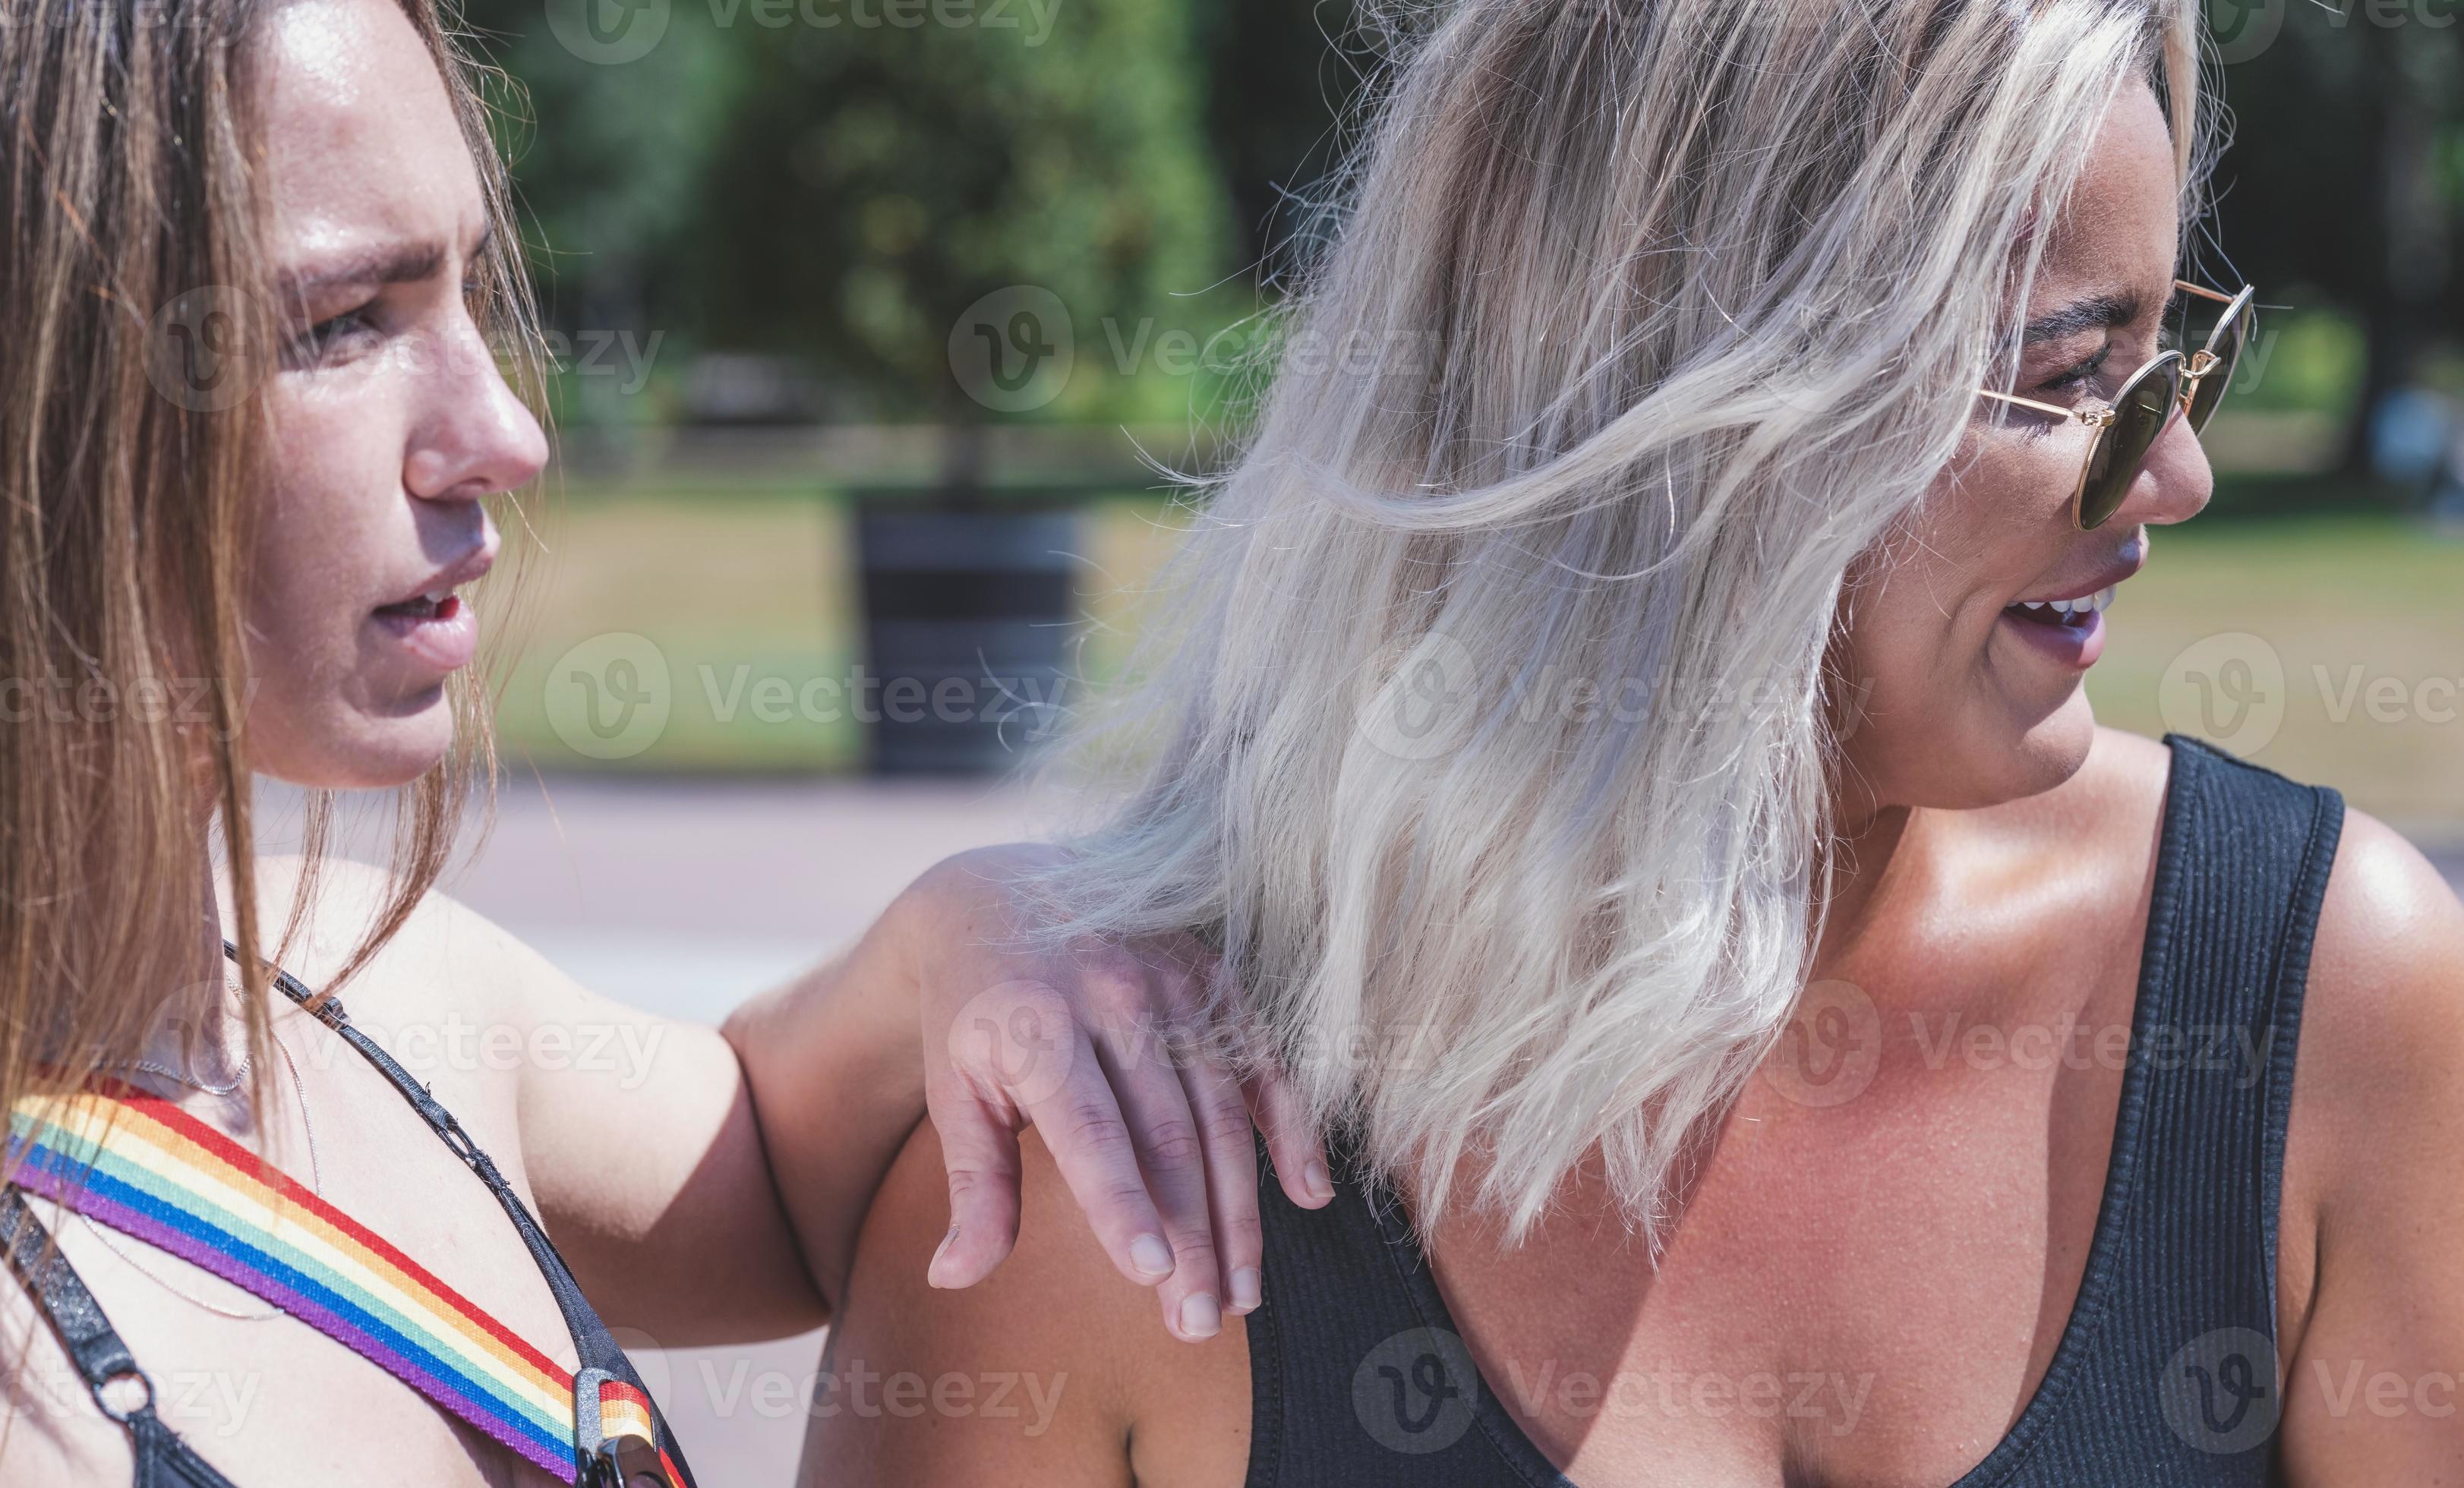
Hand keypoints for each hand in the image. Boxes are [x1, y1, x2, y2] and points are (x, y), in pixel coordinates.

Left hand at [906, 844, 1331, 1342]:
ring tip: (1240, 1295)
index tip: (1152, 1275)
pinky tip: (1309, 1195)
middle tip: (1199, 1321)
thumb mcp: (954, 1089)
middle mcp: (1112, 996)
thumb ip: (971, 1182)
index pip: (1090, 1128)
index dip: (1123, 1203)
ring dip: (1239, 1210)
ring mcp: (1172, 981)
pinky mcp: (1214, 976)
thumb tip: (952, 1277)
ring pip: (1221, 1111)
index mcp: (1036, 1025)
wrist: (1001, 894)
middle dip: (1192, 1237)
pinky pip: (1264, 1060)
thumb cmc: (973, 1014)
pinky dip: (1292, 1127)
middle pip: (1167, 1136)